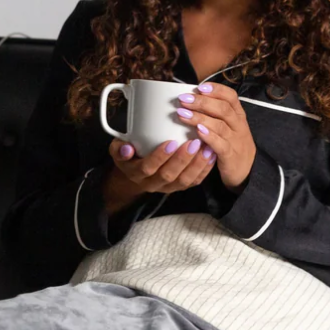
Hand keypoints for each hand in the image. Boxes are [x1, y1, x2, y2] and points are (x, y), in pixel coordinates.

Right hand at [102, 137, 216, 214]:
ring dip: (197, 165)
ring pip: (184, 181)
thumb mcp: (118, 149)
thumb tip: (126, 148)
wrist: (136, 173)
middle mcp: (152, 184)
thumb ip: (119, 149)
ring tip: (207, 148)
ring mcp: (167, 187)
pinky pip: (194, 182)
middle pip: (169, 175)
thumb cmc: (129, 154)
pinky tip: (211, 155)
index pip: (148, 168)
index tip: (171, 142)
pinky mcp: (180, 187)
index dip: (160, 157)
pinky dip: (204, 170)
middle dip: (183, 159)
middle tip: (194, 142)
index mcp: (136, 173)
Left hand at [175, 83, 255, 191]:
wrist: (247, 170)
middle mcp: (238, 125)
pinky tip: (197, 131)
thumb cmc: (231, 143)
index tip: (199, 87)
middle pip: (223, 109)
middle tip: (184, 99)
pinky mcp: (230, 156)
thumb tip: (190, 98)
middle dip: (202, 102)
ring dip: (200, 117)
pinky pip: (220, 145)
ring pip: (220, 125)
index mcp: (238, 115)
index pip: (231, 97)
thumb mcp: (228, 126)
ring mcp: (235, 141)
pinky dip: (209, 137)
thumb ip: (214, 113)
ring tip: (182, 114)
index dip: (216, 90)